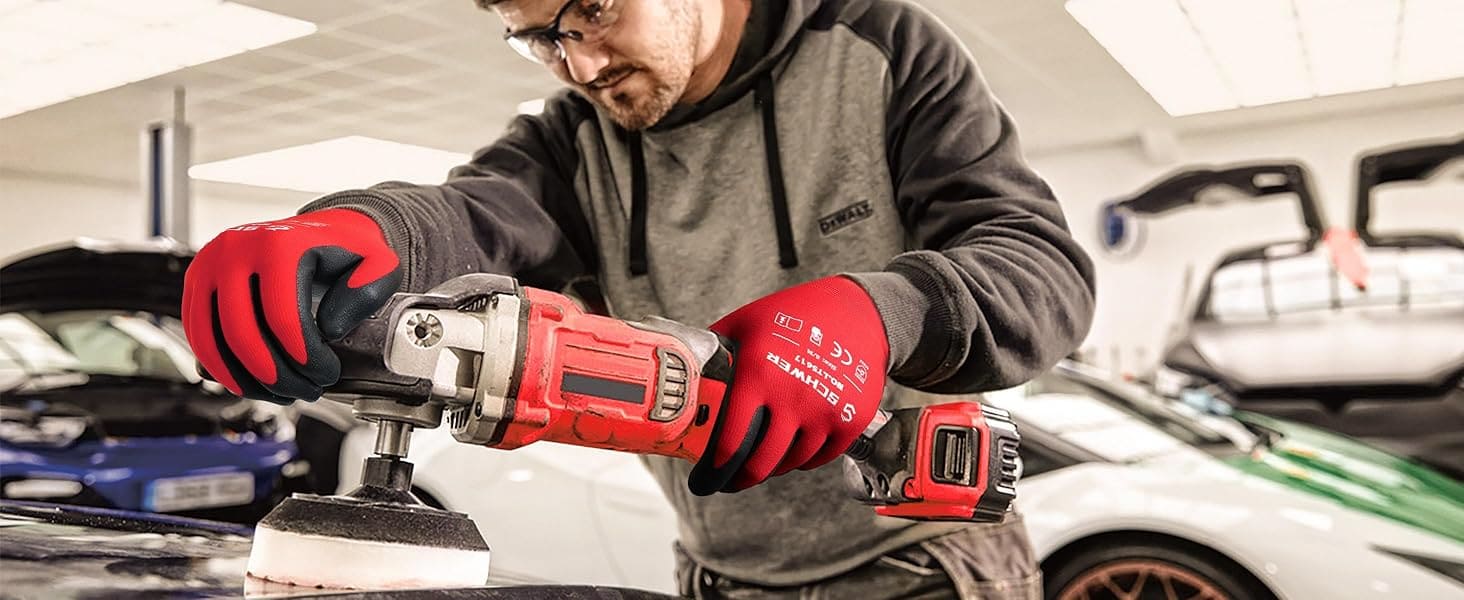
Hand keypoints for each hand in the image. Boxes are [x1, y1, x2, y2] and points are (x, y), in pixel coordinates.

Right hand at [182, 209, 401, 402]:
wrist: (318, 229)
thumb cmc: (346, 249)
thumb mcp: (378, 262)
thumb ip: (368, 290)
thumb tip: (330, 327)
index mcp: (278, 243)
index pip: (282, 316)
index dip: (305, 356)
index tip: (326, 373)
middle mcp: (234, 250)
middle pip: (242, 334)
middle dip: (277, 376)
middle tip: (307, 389)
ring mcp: (208, 266)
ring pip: (212, 343)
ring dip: (247, 381)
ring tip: (283, 393)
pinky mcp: (195, 284)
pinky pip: (198, 339)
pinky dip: (223, 370)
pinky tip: (256, 383)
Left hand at [689, 276, 888, 494]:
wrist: (859, 312)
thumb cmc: (795, 314)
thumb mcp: (746, 322)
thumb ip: (716, 350)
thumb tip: (685, 375)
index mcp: (758, 373)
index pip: (730, 440)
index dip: (714, 468)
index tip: (704, 480)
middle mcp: (792, 397)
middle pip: (761, 463)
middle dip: (739, 480)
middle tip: (728, 483)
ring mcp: (825, 411)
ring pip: (791, 463)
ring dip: (772, 468)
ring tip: (760, 462)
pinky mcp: (851, 420)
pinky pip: (820, 458)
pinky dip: (803, 459)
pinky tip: (791, 451)